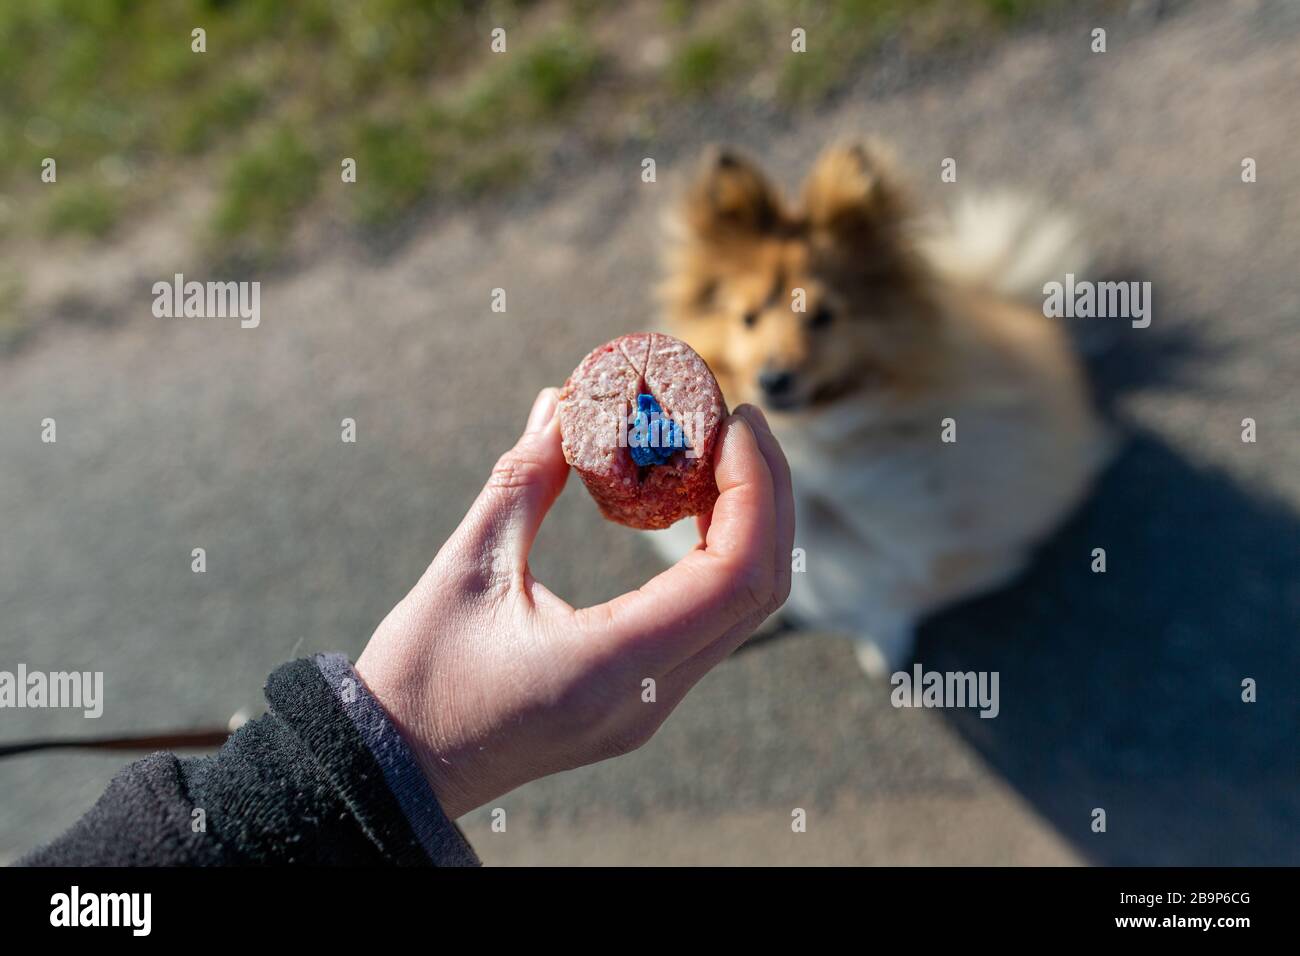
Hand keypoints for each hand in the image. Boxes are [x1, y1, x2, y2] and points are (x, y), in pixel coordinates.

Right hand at [354, 387, 793, 818]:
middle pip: (758, 592)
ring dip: (748, 526)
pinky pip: (710, 623)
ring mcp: (651, 706)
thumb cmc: (418, 677)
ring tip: (720, 453)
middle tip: (738, 420)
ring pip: (743, 610)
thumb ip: (522, 481)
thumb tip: (564, 403)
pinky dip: (720, 557)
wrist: (400, 773)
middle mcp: (649, 696)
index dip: (751, 490)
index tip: (730, 422)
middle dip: (765, 495)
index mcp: (610, 666)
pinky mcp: (642, 701)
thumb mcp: (466, 568)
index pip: (733, 576)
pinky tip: (693, 506)